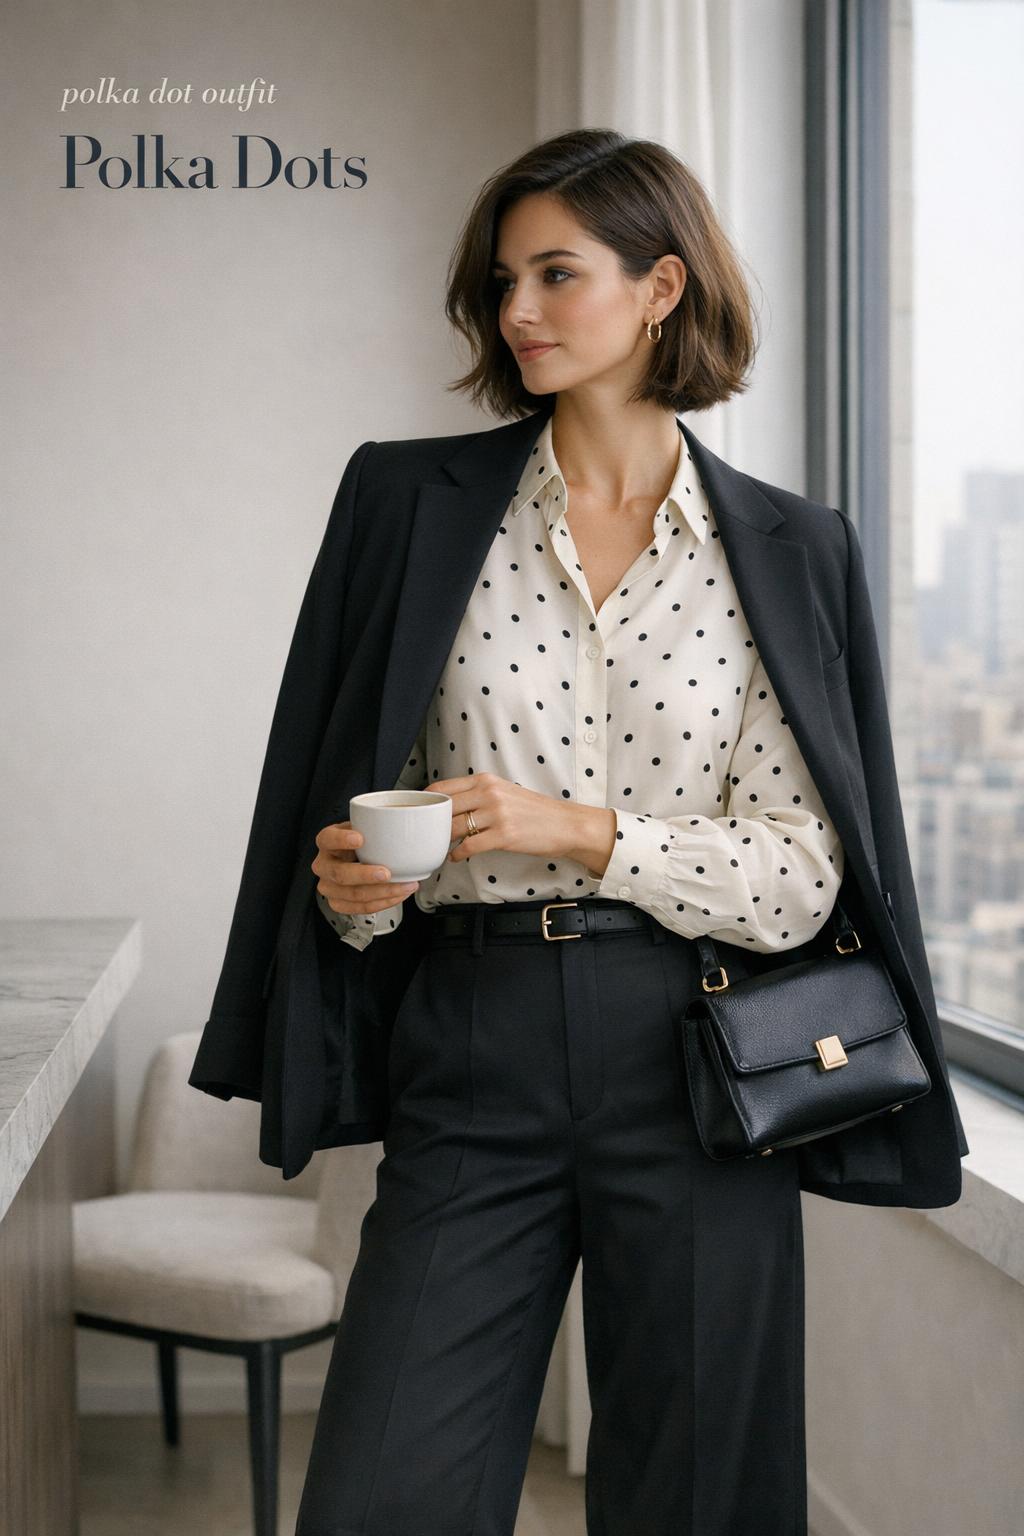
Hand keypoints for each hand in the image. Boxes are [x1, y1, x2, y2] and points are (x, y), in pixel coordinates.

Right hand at [311, 820, 419, 914]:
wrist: (358, 858)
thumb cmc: (365, 840)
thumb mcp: (367, 824)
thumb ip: (384, 815)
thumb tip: (421, 797)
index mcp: (327, 841)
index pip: (327, 838)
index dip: (341, 840)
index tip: (360, 838)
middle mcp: (324, 865)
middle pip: (339, 873)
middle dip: (364, 875)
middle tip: (386, 872)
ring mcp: (329, 886)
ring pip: (351, 895)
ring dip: (381, 892)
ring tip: (404, 885)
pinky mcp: (338, 903)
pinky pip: (360, 908)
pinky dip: (383, 903)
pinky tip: (399, 894)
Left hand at [431, 772, 605, 868]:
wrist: (566, 825)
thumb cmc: (535, 812)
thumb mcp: (505, 791)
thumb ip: (478, 794)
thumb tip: (449, 806)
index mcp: (486, 780)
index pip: (443, 787)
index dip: (425, 801)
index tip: (418, 813)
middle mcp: (489, 793)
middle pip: (445, 808)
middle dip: (431, 824)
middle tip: (425, 835)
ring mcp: (497, 814)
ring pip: (455, 828)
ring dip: (444, 841)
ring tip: (440, 847)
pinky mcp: (504, 835)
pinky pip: (470, 846)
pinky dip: (458, 854)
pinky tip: (456, 857)